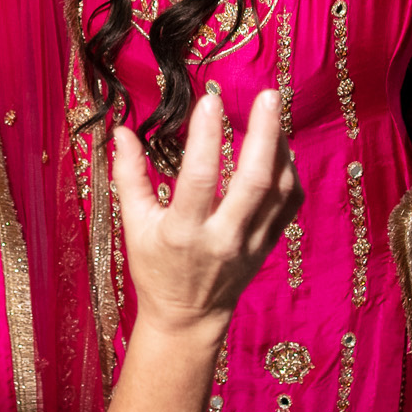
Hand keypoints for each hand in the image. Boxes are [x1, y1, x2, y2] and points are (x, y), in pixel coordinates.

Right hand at [113, 90, 301, 336]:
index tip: (209, 100)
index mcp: (184, 232)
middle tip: (268, 95)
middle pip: (255, 181)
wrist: (189, 317)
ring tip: (272, 113)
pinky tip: (280, 149)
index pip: (200, 178)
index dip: (206, 137)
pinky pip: (290, 204)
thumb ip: (129, 176)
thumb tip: (122, 131)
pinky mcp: (268, 244)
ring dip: (281, 147)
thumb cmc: (155, 268)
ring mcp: (251, 242)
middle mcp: (224, 237)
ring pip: (280, 190)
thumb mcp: (133, 225)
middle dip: (265, 133)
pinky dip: (290, 172)